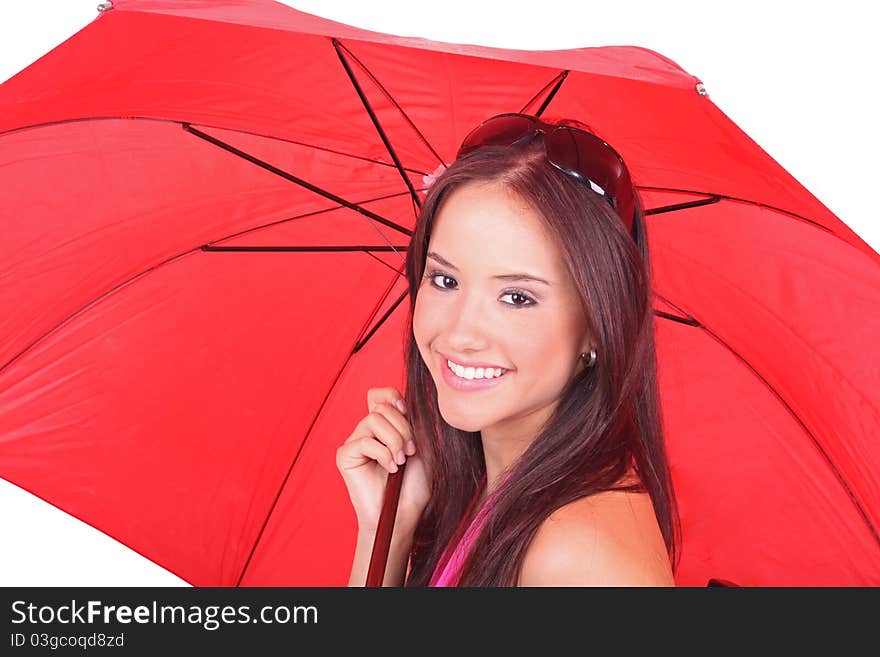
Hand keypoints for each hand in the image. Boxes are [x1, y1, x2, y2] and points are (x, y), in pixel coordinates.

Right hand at [336, 387, 431, 538]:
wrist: (404, 515)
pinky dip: (383, 454)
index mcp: (385, 426)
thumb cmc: (414, 485)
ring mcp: (355, 442)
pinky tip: (390, 469)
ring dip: (394, 440)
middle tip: (410, 452)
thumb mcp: (421, 447)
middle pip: (381, 407)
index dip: (392, 396)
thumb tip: (403, 400)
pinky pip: (364, 440)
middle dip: (402, 428)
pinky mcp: (345, 455)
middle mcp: (367, 431)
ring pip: (374, 420)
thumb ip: (412, 422)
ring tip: (400, 461)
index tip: (407, 412)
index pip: (380, 395)